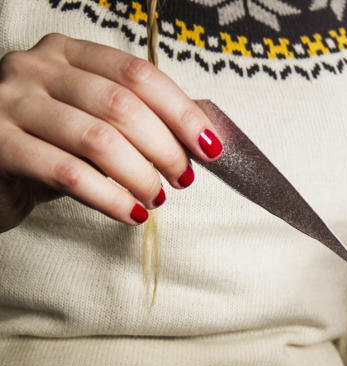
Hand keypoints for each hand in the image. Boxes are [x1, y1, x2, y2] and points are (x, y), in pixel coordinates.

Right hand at [0, 33, 223, 232]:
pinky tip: (131, 213)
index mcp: (67, 54)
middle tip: (182, 178)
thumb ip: (136, 122)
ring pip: (98, 139)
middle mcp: (35, 69)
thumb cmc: (48, 149)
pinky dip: (110, 198)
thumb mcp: (91, 123)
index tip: (209, 147)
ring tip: (156, 198)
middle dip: (164, 148)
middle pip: (121, 105)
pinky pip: (69, 173)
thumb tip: (201, 140)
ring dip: (140, 175)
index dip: (181, 112)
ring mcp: (11, 103)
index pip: (137, 74)